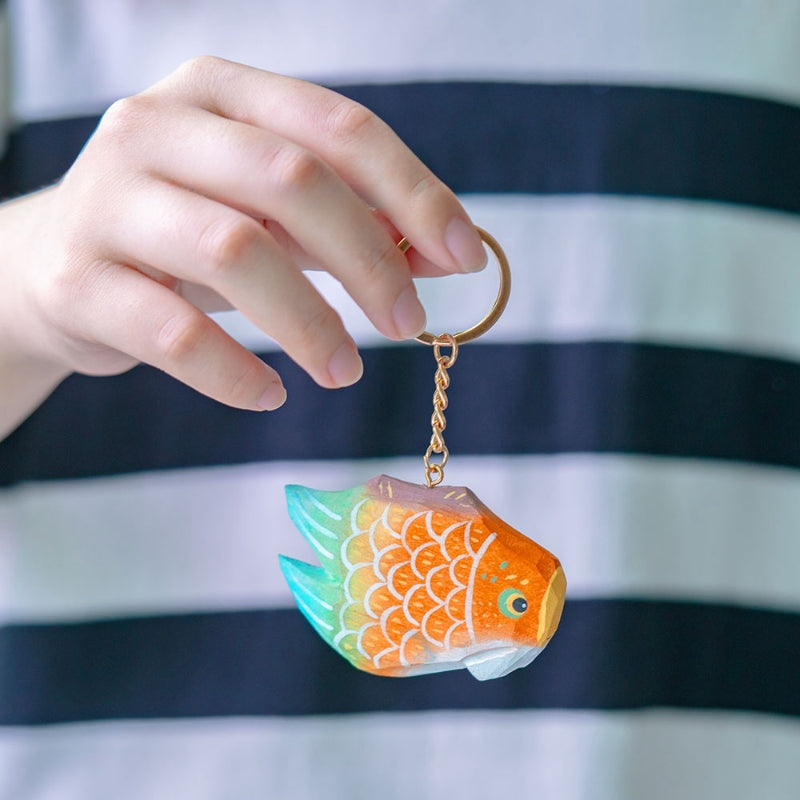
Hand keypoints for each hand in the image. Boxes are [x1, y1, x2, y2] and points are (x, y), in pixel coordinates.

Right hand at [0, 56, 485, 434]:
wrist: (51, 266)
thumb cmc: (180, 233)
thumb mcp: (265, 211)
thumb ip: (346, 221)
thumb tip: (441, 254)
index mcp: (220, 93)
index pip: (339, 129)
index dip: (414, 194)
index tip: (464, 259)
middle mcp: (158, 127)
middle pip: (292, 181)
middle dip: (369, 259)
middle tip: (406, 323)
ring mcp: (109, 199)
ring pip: (235, 251)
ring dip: (309, 323)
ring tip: (344, 373)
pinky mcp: (77, 279)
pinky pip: (173, 332)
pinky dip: (235, 372)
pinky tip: (270, 394)